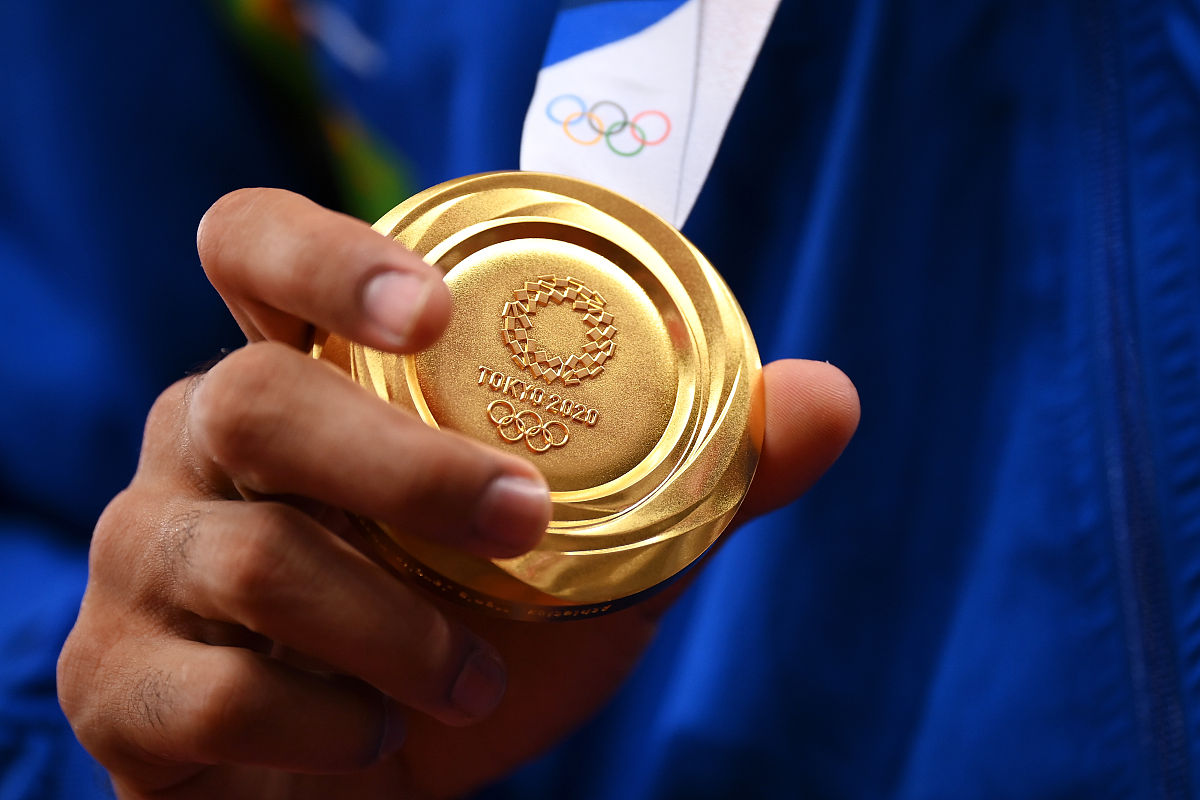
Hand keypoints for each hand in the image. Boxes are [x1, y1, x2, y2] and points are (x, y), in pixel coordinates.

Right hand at [58, 189, 858, 798]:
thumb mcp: (588, 545)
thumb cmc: (466, 631)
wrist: (375, 778)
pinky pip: (215, 694)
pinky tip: (376, 733)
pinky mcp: (120, 683)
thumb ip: (698, 474)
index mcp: (299, 376)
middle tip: (521, 525)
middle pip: (254, 400)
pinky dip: (328, 724)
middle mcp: (195, 442)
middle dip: (404, 469)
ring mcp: (144, 561)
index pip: (250, 247)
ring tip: (470, 677)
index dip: (321, 252)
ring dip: (396, 628)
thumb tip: (832, 398)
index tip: (427, 308)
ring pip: (251, 557)